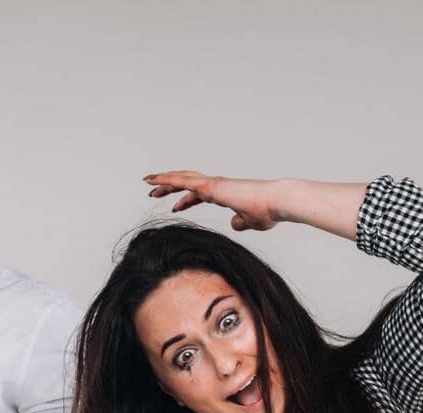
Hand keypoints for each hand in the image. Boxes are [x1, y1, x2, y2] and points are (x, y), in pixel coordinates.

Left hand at [143, 171, 282, 230]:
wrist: (275, 203)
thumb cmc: (268, 212)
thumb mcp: (251, 222)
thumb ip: (242, 222)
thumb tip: (234, 224)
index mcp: (225, 194)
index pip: (200, 194)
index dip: (186, 199)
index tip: (175, 205)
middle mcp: (217, 186)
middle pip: (187, 183)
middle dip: (170, 187)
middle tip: (154, 192)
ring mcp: (213, 184)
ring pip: (182, 179)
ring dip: (164, 181)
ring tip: (148, 183)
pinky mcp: (210, 186)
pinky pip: (182, 181)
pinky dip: (166, 180)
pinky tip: (154, 181)